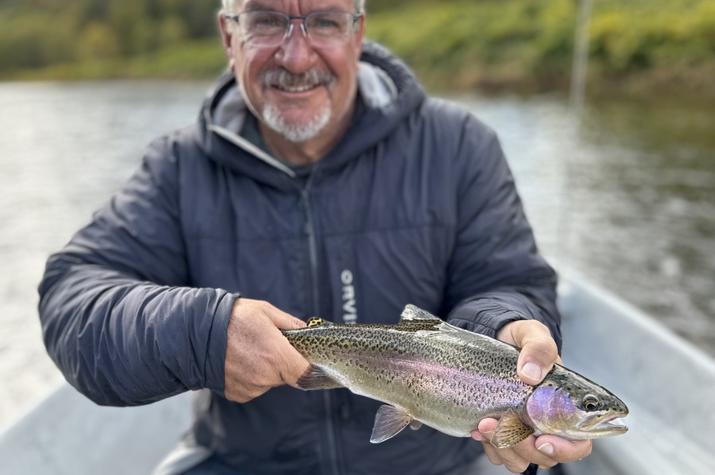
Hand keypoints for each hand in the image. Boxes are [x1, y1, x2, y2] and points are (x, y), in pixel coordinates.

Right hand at [224, 298, 309, 402]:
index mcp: (277, 356)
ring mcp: (251, 388)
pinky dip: (249, 376)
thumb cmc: (232, 318)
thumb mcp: (265, 311)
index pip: (305, 374)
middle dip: (282, 362)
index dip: (308, 367)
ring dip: (264, 369)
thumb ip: (290, 324)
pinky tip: (238, 361)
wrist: (195, 334)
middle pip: (286, 376)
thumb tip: (307, 331)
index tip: (305, 359)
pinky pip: (252, 387)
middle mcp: (265, 377)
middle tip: (267, 345)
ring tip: (247, 350)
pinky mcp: (238, 394)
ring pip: (268, 381)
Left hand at [471, 320, 592, 472]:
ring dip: (501, 446)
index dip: (564, 449)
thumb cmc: (522, 339)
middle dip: (521, 445)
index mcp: (565, 407)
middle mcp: (547, 424)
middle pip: (544, 456)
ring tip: (484, 423)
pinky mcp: (502, 431)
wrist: (496, 339)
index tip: (542, 439)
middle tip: (499, 422)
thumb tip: (530, 374)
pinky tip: (476, 427)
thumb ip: (538, 348)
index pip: (578, 444)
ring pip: (520, 459)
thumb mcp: (533, 334)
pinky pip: (498, 453)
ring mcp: (524, 431)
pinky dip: (488, 445)